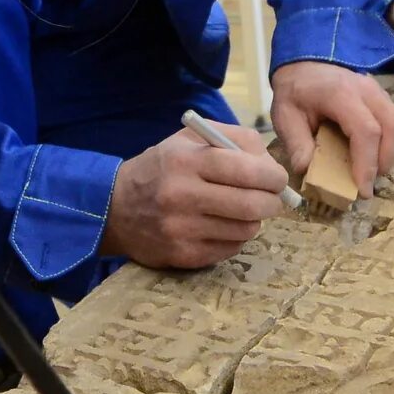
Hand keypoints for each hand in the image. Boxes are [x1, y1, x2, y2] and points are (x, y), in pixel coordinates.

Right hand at [102, 130, 289, 266]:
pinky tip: (222, 226)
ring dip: (253, 220)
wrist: (115, 208)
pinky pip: (231, 248)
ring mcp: (181, 229)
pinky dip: (235, 237)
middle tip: (272, 199)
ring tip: (241, 210)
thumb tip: (272, 166)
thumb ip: (235, 140)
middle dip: (272, 202)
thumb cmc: (162, 167)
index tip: (278, 179)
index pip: (247, 170)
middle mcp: (182, 195)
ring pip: (245, 229)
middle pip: (252, 205)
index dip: (273, 177)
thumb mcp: (190, 139)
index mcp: (186, 160)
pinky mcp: (183, 255)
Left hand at [269, 59, 393, 178]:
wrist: (304, 62)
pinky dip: (389, 144)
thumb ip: (297, 144)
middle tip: (367, 183)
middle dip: (386, 161)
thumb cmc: (295, 91)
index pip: (366, 131)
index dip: (368, 163)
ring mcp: (378, 91)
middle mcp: (366, 90)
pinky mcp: (382, 97)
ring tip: (370, 171)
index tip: (362, 190)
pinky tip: (372, 155)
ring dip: (390, 153)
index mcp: (340, 94)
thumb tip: (310, 172)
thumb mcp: (285, 116)